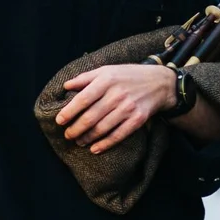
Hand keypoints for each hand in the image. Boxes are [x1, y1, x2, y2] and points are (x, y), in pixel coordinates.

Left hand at [58, 60, 177, 151]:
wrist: (160, 83)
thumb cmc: (129, 76)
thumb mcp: (108, 70)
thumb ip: (86, 77)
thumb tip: (66, 86)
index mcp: (107, 80)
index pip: (83, 98)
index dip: (69, 112)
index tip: (59, 121)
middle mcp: (117, 94)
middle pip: (91, 116)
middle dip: (76, 129)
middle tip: (68, 135)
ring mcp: (128, 108)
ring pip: (102, 128)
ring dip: (87, 138)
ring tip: (79, 141)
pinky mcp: (138, 119)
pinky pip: (118, 135)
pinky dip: (105, 144)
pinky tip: (95, 148)